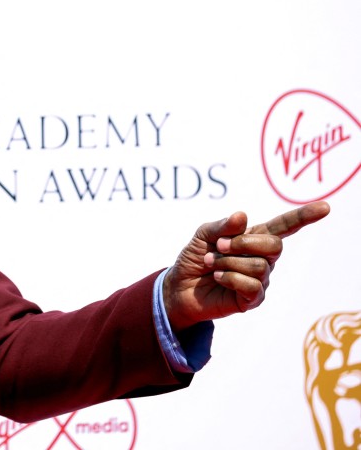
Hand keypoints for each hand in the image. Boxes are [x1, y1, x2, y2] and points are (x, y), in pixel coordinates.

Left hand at [163, 201, 329, 332]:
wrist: (179, 286)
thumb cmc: (195, 258)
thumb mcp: (203, 236)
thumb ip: (222, 226)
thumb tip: (243, 216)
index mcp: (254, 238)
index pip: (284, 227)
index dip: (304, 217)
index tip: (325, 207)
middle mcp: (262, 258)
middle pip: (275, 245)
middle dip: (244, 243)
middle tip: (219, 246)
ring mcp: (260, 279)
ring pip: (260, 266)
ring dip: (229, 262)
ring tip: (213, 264)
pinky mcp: (252, 299)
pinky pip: (252, 285)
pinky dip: (230, 277)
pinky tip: (218, 277)